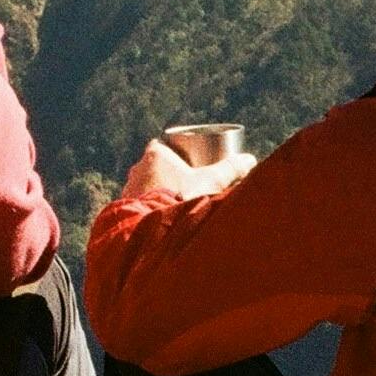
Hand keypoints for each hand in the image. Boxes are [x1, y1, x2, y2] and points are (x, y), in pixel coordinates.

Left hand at [120, 138, 256, 202]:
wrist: (158, 228)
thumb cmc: (183, 198)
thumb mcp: (212, 181)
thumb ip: (231, 170)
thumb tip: (250, 160)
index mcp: (155, 154)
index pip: (163, 146)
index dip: (175, 153)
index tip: (188, 163)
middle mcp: (138, 168)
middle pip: (154, 166)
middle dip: (167, 174)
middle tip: (185, 185)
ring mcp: (129, 187)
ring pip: (145, 184)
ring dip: (156, 190)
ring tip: (173, 202)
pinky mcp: (125, 207)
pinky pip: (138, 202)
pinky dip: (147, 206)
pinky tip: (158, 214)